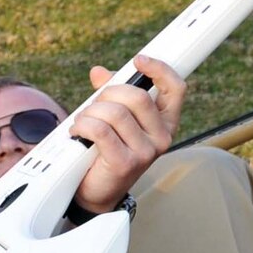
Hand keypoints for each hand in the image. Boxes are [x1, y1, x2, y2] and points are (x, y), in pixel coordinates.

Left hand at [75, 55, 185, 212]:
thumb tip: (99, 72)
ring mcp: (146, 152)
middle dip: (108, 94)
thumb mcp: (114, 121)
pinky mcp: (125, 163)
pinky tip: (77, 131)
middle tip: (94, 105)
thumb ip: (111, 95)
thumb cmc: (107, 152)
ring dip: (91, 112)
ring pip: (115, 113)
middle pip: (137, 96)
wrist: (97, 192)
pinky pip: (101, 131)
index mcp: (166, 122)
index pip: (175, 89)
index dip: (159, 70)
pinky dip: (83, 126)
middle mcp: (162, 137)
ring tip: (82, 122)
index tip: (138, 60)